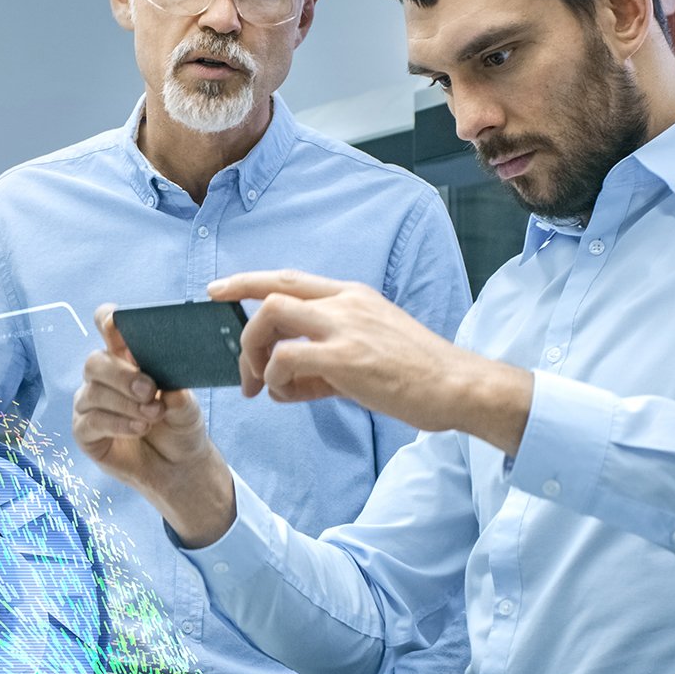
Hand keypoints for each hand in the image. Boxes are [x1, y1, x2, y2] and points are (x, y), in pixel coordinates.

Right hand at [71, 305, 237, 545]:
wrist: (179, 468)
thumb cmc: (180, 427)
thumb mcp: (188, 408)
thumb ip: (178, 395)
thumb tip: (169, 390)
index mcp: (128, 359)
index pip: (109, 329)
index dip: (107, 320)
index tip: (115, 321)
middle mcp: (105, 378)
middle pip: (95, 361)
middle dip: (121, 374)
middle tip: (149, 390)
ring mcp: (91, 404)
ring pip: (93, 392)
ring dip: (125, 403)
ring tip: (153, 416)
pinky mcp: (85, 432)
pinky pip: (91, 421)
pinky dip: (117, 423)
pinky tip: (138, 428)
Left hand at [210, 270, 536, 452]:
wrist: (458, 386)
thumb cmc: (418, 375)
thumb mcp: (370, 349)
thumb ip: (325, 356)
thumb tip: (287, 380)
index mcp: (352, 296)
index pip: (288, 278)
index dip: (246, 281)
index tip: (216, 291)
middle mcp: (344, 302)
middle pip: (270, 293)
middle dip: (241, 327)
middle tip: (243, 370)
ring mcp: (344, 326)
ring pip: (270, 317)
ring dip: (255, 355)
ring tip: (263, 386)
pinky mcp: (345, 357)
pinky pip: (285, 358)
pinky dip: (275, 378)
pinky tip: (287, 395)